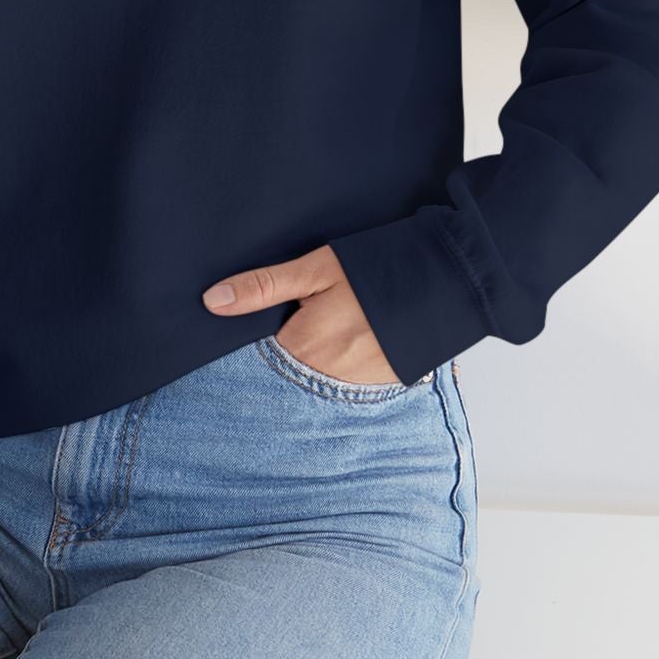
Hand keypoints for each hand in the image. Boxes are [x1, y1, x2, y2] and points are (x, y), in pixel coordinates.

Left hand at [200, 242, 401, 384]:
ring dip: (306, 369)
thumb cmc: (377, 269)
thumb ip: (264, 287)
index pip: (256, 364)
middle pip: (284, 377)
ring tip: (321, 338)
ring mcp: (356, 388)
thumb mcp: (316, 269)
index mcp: (303, 347)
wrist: (447, 280)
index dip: (247, 350)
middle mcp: (326, 378)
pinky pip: (342, 388)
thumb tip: (212, 301)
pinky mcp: (380, 388)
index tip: (240, 344)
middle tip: (292, 330)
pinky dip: (334, 374)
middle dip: (276, 363)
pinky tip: (342, 349)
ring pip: (312, 384)